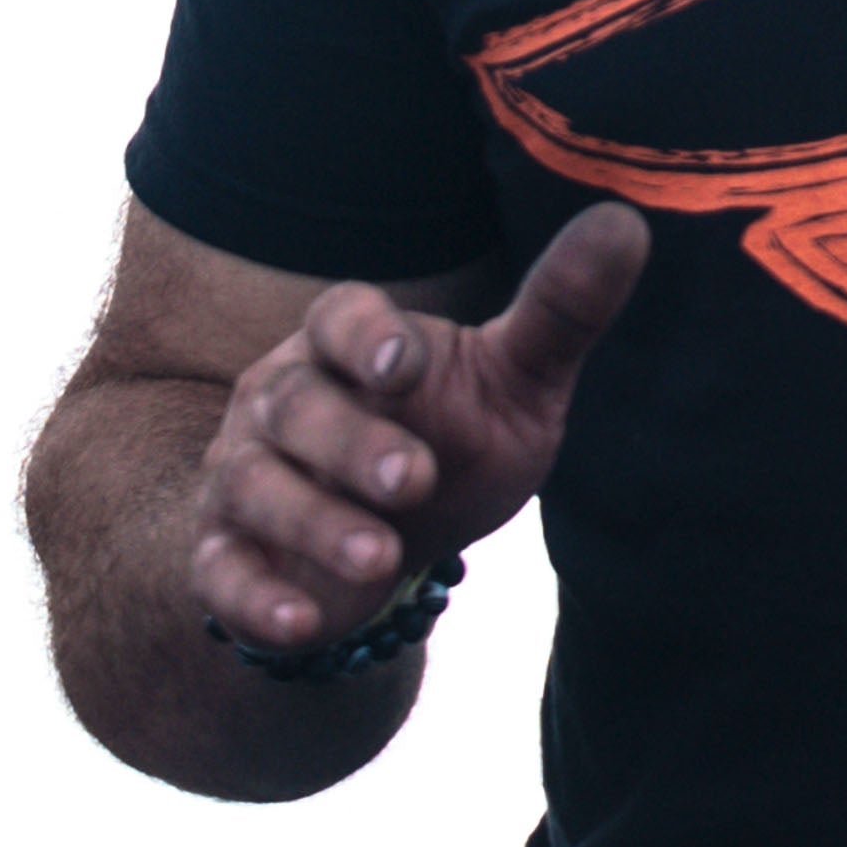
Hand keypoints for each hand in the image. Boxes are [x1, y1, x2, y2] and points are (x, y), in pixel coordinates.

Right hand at [193, 203, 647, 650]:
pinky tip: (301, 623)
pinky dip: (254, 599)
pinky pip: (219, 572)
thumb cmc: (449, 441)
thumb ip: (560, 311)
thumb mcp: (514, 381)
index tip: (406, 364)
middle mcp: (279, 400)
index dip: (366, 338)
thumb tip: (627, 222)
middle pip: (295, 405)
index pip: (338, 319)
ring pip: (254, 486)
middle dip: (350, 444)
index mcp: (344, 346)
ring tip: (380, 557)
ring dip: (311, 522)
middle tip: (414, 479)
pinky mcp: (226, 552)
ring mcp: (243, 476)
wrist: (381, 543)